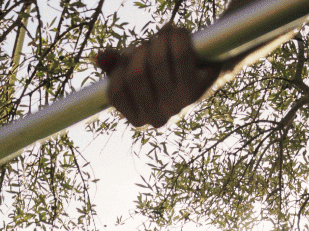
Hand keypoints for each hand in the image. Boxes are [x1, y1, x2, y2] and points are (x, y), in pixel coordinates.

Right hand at [94, 24, 222, 128]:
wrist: (208, 68)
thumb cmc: (167, 70)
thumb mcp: (137, 68)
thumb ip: (115, 66)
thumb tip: (100, 58)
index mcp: (137, 117)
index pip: (115, 90)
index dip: (120, 67)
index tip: (130, 59)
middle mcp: (156, 117)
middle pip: (135, 73)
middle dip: (140, 50)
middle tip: (150, 44)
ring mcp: (176, 105)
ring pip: (156, 60)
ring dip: (160, 39)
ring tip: (166, 36)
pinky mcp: (195, 89)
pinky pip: (180, 54)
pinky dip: (177, 37)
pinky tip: (178, 34)